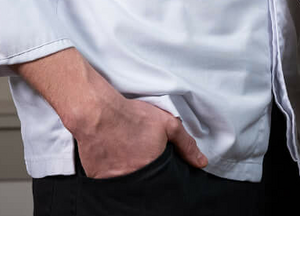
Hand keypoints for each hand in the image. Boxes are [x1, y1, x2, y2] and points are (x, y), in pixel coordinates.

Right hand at [15, 47, 207, 177]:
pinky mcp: (97, 179)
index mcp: (153, 169)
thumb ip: (187, 145)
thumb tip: (202, 162)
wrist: (97, 113)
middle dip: (147, 177)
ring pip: (126, 186)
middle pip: (145, 186)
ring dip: (129, 176)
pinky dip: (112, 174)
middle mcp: (134, 179)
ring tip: (126, 158)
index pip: (163, 184)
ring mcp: (114, 181)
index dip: (163, 178)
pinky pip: (108, 182)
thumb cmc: (132, 116)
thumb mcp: (168, 124)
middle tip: (140, 159)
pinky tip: (112, 159)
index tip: (159, 169)